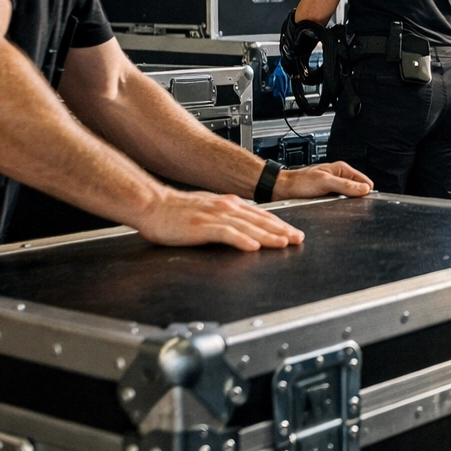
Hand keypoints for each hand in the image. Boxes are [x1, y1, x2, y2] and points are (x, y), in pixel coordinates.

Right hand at [133, 188, 305, 251]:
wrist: (152, 205)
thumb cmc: (176, 210)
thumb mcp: (208, 209)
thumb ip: (228, 216)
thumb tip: (245, 227)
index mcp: (229, 204)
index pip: (260, 215)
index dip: (279, 224)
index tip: (293, 232)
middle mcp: (226, 207)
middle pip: (259, 220)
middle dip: (281, 230)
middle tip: (298, 239)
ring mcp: (214, 216)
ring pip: (248, 227)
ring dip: (267, 236)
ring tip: (283, 243)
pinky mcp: (202, 226)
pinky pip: (226, 234)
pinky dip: (241, 240)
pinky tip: (253, 247)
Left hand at [272, 161, 373, 200]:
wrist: (281, 190)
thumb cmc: (298, 182)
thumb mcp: (324, 182)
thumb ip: (345, 185)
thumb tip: (364, 189)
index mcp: (341, 169)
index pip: (365, 181)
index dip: (365, 191)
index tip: (360, 199)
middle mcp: (339, 177)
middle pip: (358, 191)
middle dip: (354, 198)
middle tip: (341, 202)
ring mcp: (334, 188)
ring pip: (349, 198)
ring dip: (345, 204)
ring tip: (332, 204)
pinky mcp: (329, 197)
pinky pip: (340, 204)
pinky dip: (337, 207)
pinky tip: (329, 207)